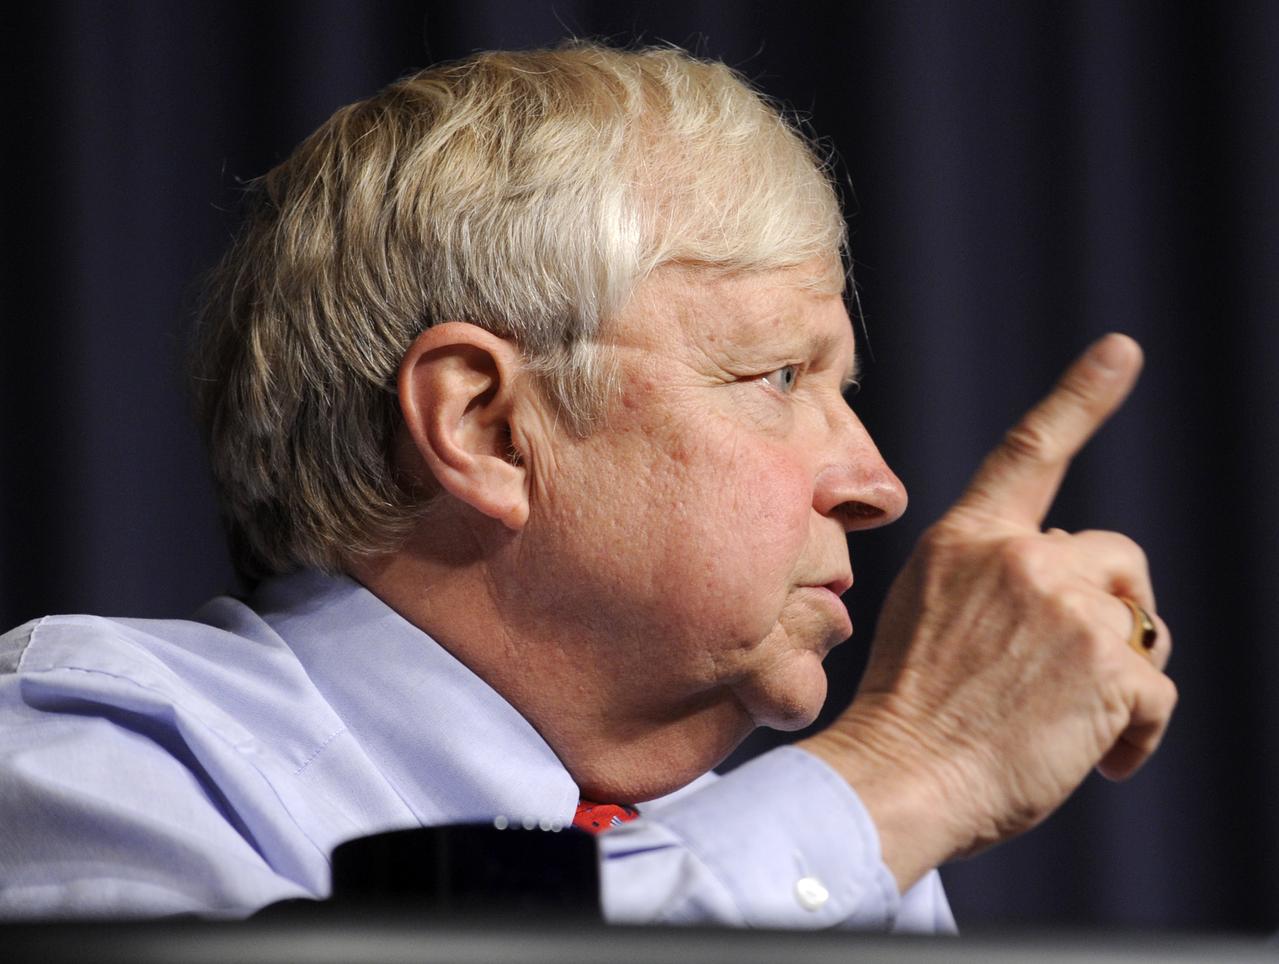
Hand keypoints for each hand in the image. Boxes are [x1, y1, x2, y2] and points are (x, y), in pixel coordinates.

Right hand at [801, 334, 1176, 890]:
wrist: (899, 777)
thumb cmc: (911, 714)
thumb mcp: (932, 616)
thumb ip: (994, 583)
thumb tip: (1077, 591)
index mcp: (965, 540)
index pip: (1029, 450)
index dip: (1081, 396)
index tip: (1123, 349)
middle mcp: (1018, 556)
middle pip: (1114, 558)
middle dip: (1112, 610)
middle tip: (1080, 674)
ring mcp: (1063, 605)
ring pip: (1140, 626)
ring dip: (1124, 675)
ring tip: (1076, 726)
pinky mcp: (1106, 663)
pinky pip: (1158, 689)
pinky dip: (1140, 733)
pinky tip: (1104, 761)